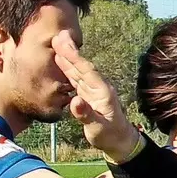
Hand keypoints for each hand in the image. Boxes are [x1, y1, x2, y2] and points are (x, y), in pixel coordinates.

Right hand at [53, 31, 140, 159]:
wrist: (119, 141)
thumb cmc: (109, 136)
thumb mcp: (98, 128)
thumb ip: (86, 115)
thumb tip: (74, 101)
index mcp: (102, 92)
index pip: (87, 71)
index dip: (75, 57)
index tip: (64, 44)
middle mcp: (98, 87)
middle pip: (82, 66)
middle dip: (70, 51)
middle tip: (58, 36)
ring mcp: (92, 90)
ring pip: (78, 70)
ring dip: (67, 57)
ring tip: (57, 43)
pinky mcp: (87, 95)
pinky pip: (75, 78)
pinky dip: (67, 68)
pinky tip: (60, 61)